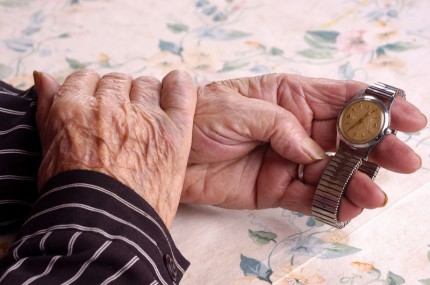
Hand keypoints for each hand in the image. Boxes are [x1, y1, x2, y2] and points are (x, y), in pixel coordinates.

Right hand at [34, 69, 196, 227]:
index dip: (92, 93)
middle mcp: (110, 107)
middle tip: (122, 122)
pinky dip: (179, 87)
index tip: (98, 108)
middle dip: (118, 97)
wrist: (107, 231)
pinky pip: (181, 89)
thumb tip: (43, 77)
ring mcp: (144, 117)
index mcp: (74, 109)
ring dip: (145, 97)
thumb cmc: (74, 198)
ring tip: (146, 122)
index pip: (85, 80)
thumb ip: (47, 108)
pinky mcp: (174, 131)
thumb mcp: (50, 151)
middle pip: (117, 82)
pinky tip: (176, 95)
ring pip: (146, 85)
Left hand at [182, 74, 426, 220]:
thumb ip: (279, 126)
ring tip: (373, 193)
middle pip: (347, 137)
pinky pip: (310, 198)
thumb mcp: (238, 109)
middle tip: (403, 161)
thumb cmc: (199, 117)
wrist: (172, 153)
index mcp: (290, 97)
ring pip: (333, 172)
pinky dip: (330, 205)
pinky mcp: (277, 188)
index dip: (378, 106)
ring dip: (356, 182)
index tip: (409, 118)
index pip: (343, 98)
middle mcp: (296, 128)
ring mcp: (289, 160)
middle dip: (376, 148)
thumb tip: (312, 151)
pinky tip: (347, 208)